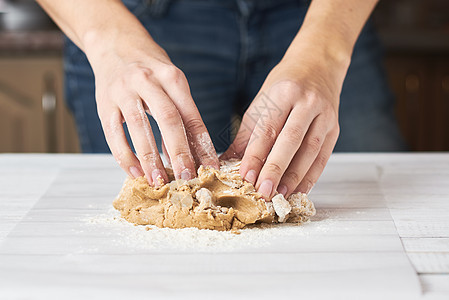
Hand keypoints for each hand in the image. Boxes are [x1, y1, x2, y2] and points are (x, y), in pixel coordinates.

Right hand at [86, 29, 218, 185]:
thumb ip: (181, 115)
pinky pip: (113, 134)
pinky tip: (135, 171)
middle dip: (180, 152)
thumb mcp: (171, 83)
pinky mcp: (104, 104)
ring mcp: (123, 91)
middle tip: (187, 178)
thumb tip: (192, 154)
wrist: (115, 44)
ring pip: (139, 127)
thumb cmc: (150, 69)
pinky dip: (125, 156)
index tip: (210, 167)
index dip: (202, 144)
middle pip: (168, 119)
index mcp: (172, 77)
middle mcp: (148, 80)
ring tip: (160, 181)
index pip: (191, 115)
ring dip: (150, 158)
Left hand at [222, 47, 347, 197]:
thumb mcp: (260, 103)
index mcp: (283, 93)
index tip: (245, 176)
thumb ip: (245, 135)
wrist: (318, 65)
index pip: (267, 128)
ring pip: (310, 150)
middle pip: (290, 140)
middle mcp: (307, 102)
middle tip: (263, 191)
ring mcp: (325, 115)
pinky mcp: (335, 128)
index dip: (256, 155)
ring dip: (295, 176)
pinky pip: (324, 156)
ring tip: (280, 195)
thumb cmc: (284, 85)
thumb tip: (225, 162)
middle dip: (275, 168)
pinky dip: (311, 176)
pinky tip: (300, 190)